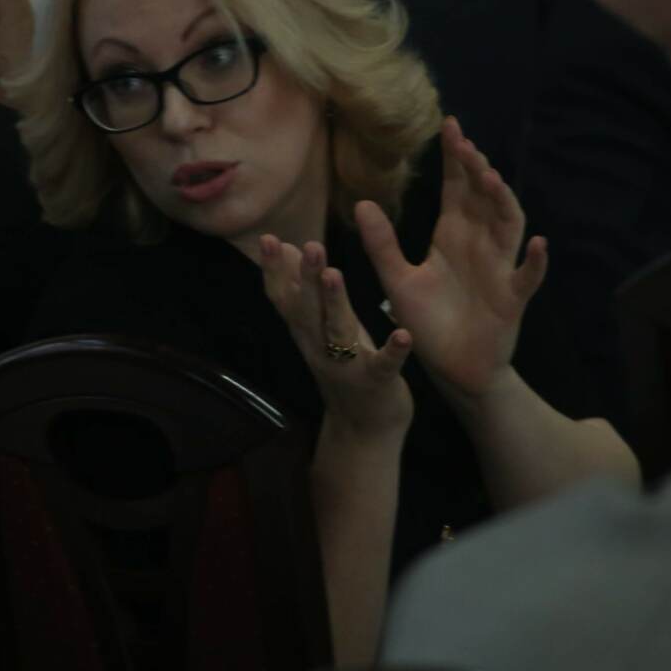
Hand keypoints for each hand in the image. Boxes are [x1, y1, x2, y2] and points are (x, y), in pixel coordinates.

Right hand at [259, 233, 413, 435]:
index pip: (284, 299)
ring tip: (333, 274)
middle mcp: (320, 349)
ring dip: (334, 303)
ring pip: (337, 332)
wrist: (362, 432)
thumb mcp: (320, 329)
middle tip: (310, 245)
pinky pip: (384, 366)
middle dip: (305, 278)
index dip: (273, 271)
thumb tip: (285, 248)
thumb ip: (302, 290)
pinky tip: (403, 335)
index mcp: (307, 333)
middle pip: (307, 311)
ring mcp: (347, 367)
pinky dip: (393, 351)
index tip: (267, 239)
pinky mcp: (377, 383)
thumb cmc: (344, 368)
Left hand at [357, 117, 547, 402]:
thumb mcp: (398, 280)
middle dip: (477, 170)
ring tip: (491, 179)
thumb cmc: (429, 322)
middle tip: (465, 145)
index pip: (457, 187)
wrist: (453, 368)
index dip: (455, 158)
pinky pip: (528, 277)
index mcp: (452, 235)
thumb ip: (382, 244)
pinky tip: (536, 244)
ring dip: (504, 202)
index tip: (449, 126)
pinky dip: (535, 261)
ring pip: (509, 226)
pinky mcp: (512, 298)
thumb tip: (361, 202)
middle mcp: (480, 244)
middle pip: (484, 197)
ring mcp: (500, 268)